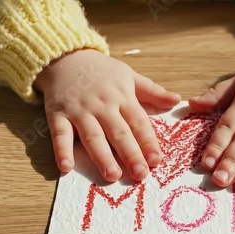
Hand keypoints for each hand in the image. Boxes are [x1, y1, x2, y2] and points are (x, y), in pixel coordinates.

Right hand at [34, 49, 180, 181]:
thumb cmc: (101, 71)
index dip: (148, 142)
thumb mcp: (129, 76)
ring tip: (112, 175)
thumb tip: (177, 100)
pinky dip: (62, 151)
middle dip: (130, 154)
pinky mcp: (57, 115)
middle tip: (140, 174)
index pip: (138, 122)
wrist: (65, 57)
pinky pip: (60, 134)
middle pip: (118, 132)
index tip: (157, 160)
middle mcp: (102, 105)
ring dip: (102, 157)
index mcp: (122, 97)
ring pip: (92, 136)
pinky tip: (67, 168)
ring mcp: (79, 111)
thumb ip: (153, 91)